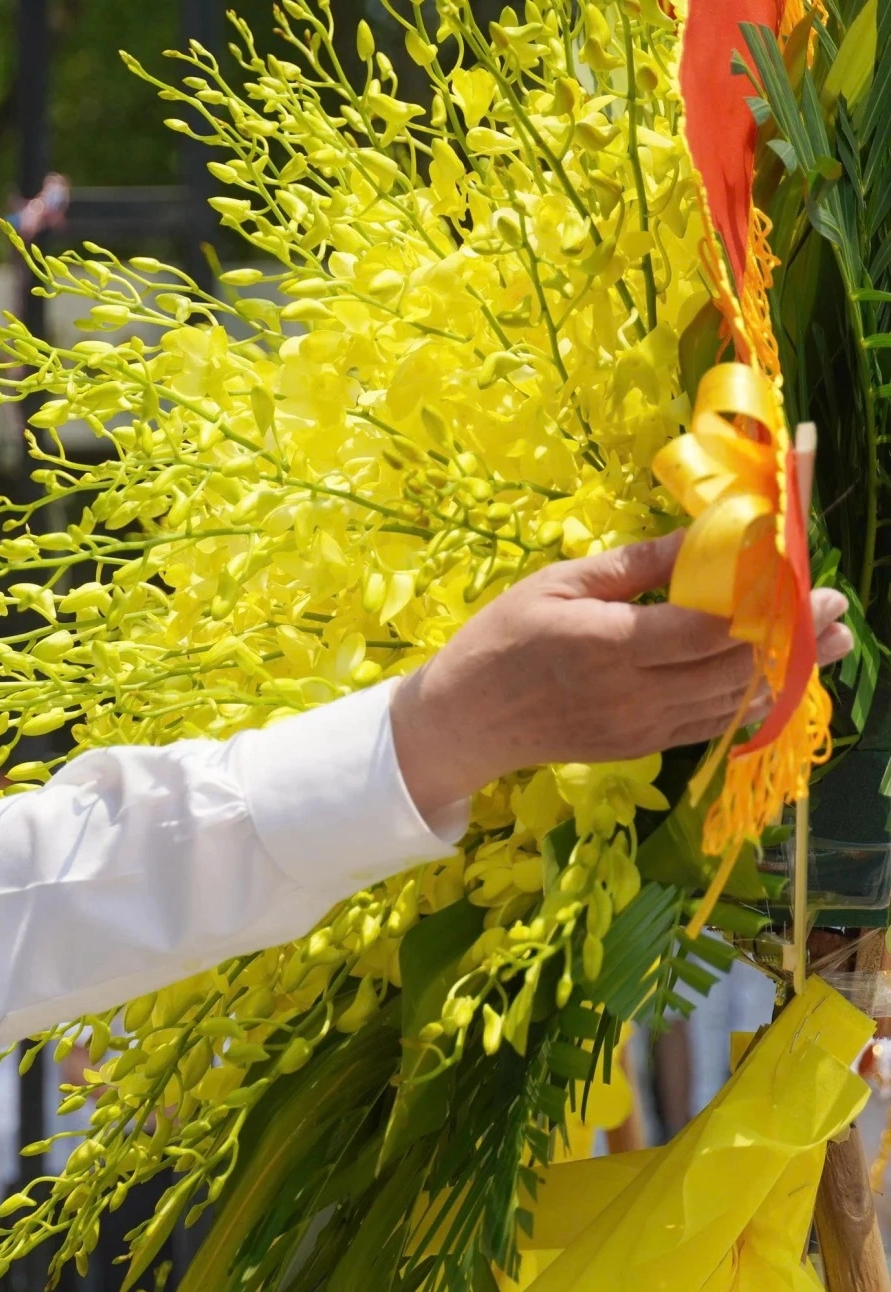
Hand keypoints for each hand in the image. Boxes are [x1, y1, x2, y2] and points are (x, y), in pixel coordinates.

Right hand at [392, 530, 853, 816]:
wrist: (463, 722)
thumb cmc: (500, 639)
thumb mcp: (557, 584)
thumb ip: (635, 566)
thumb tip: (704, 537)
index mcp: (607, 645)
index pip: (707, 628)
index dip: (765, 604)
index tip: (804, 577)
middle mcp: (632, 694)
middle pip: (736, 667)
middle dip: (795, 636)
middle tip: (836, 605)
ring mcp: (640, 728)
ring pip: (735, 701)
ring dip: (790, 671)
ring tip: (831, 642)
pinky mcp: (641, 747)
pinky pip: (712, 724)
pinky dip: (754, 700)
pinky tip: (779, 679)